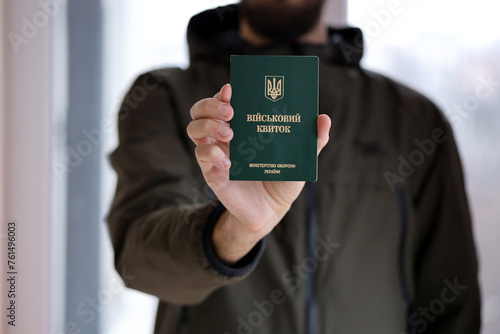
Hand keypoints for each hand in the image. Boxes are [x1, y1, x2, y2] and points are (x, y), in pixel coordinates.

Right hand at [187, 84, 330, 263]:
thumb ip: (312, 139)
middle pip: (201, 110)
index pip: (224, 101)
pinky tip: (229, 164)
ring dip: (208, 125)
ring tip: (230, 132)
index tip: (233, 88)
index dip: (224, 92)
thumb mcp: (300, 157)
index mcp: (243, 125)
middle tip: (231, 111)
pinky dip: (212, 155)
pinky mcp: (212, 172)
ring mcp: (216, 153)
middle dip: (211, 104)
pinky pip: (202, 156)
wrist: (273, 209)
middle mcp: (225, 135)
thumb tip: (324, 118)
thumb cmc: (283, 177)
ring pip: (194, 129)